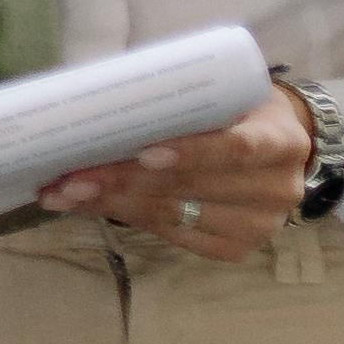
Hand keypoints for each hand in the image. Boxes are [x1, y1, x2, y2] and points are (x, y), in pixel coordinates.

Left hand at [34, 83, 311, 261]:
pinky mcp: (235, 248)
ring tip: (63, 192)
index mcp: (281, 140)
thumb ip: (182, 100)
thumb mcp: (225, 94)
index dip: (191, 153)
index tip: (142, 152)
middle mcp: (276, 188)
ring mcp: (258, 225)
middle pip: (190, 187)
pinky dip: (125, 218)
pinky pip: (170, 234)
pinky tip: (87, 206)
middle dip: (122, 180)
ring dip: (111, 203)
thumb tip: (99, 102)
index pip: (237, 148)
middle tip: (70, 175)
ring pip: (173, 214)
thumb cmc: (236, 110)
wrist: (275, 144)